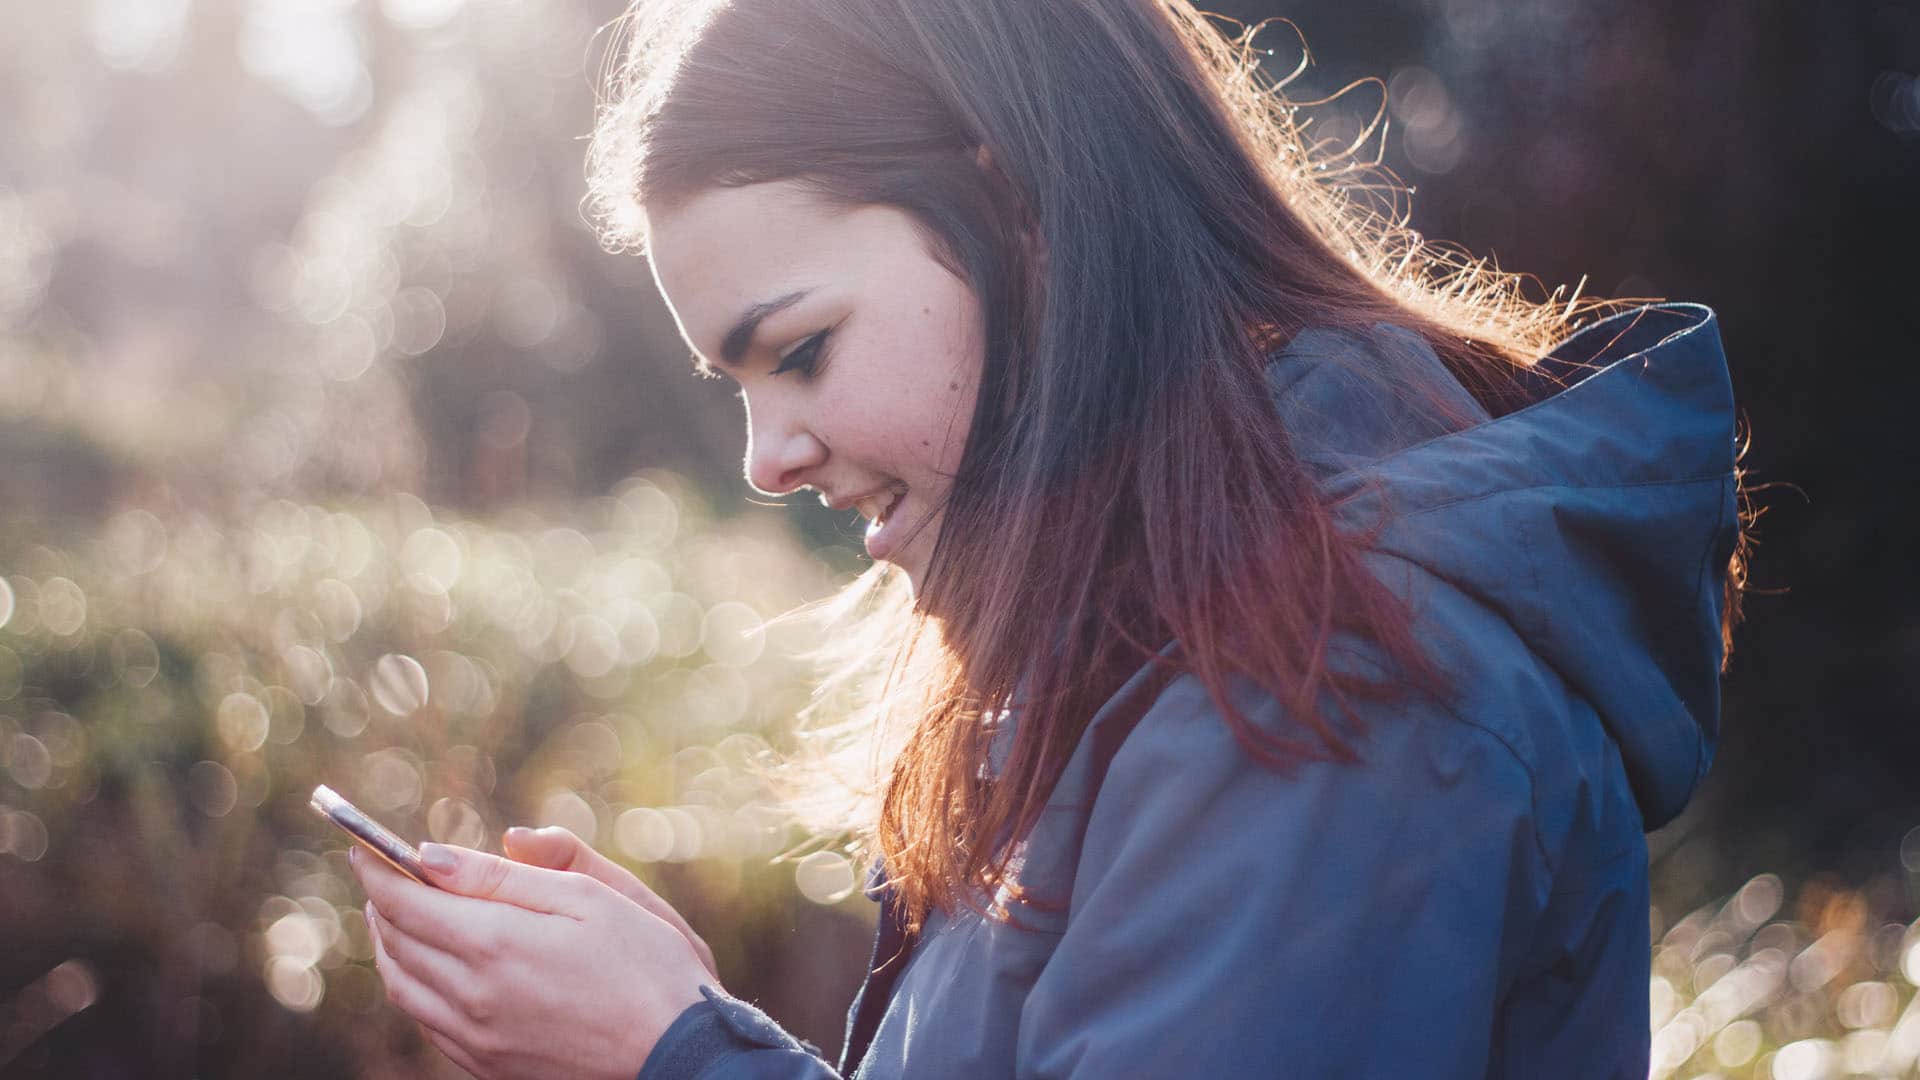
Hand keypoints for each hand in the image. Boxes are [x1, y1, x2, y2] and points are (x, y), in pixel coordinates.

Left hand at [350, 841, 715, 1079]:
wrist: (679, 1054)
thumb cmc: (648, 964)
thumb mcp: (590, 897)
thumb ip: (508, 874)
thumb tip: (433, 855)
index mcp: (496, 943)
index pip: (405, 900)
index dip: (377, 869)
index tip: (362, 844)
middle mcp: (472, 995)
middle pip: (396, 942)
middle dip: (381, 901)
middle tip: (379, 873)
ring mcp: (476, 1038)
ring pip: (402, 986)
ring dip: (389, 945)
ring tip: (394, 915)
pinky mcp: (488, 1067)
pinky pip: (426, 1021)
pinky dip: (411, 986)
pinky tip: (428, 969)